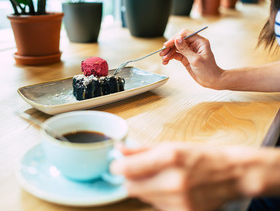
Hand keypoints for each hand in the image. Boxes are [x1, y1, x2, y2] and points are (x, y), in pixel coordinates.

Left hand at [111, 142, 279, 210]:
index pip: (127, 170)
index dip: (118, 167)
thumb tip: (119, 150)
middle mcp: (174, 181)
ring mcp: (180, 201)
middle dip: (131, 179)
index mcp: (169, 157)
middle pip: (131, 187)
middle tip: (140, 171)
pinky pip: (157, 207)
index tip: (118, 165)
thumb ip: (141, 149)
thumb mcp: (170, 145)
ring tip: (163, 178)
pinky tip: (172, 190)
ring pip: (143, 198)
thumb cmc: (200, 156)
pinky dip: (158, 199)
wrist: (231, 174)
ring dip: (146, 189)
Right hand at [160, 29, 224, 89]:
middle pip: (178, 41)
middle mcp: (194, 44)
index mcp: (200, 41)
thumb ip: (185, 49)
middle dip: (169, 47)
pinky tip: (166, 61)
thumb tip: (177, 39)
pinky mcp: (186, 58)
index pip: (185, 34)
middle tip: (162, 53)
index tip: (167, 45)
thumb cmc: (208, 70)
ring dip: (168, 53)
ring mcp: (189, 51)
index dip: (175, 38)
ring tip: (163, 59)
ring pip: (176, 48)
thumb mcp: (195, 59)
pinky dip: (170, 57)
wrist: (212, 81)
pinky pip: (176, 55)